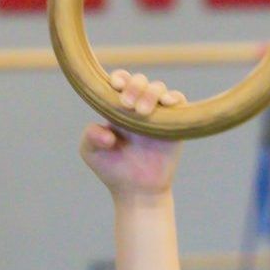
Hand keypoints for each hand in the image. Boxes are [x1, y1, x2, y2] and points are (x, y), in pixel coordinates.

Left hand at [79, 73, 182, 196]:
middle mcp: (139, 106)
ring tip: (142, 112)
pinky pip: (179, 102)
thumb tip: (108, 132)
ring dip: (151, 93)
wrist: (137, 192)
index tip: (117, 86)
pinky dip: (174, 98)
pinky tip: (166, 103)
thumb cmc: (112, 170)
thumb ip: (91, 135)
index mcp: (118, 107)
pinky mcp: (175, 124)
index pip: (121, 81)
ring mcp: (158, 114)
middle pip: (140, 80)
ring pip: (158, 88)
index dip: (120, 78)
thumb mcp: (91, 153)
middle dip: (134, 86)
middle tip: (127, 105)